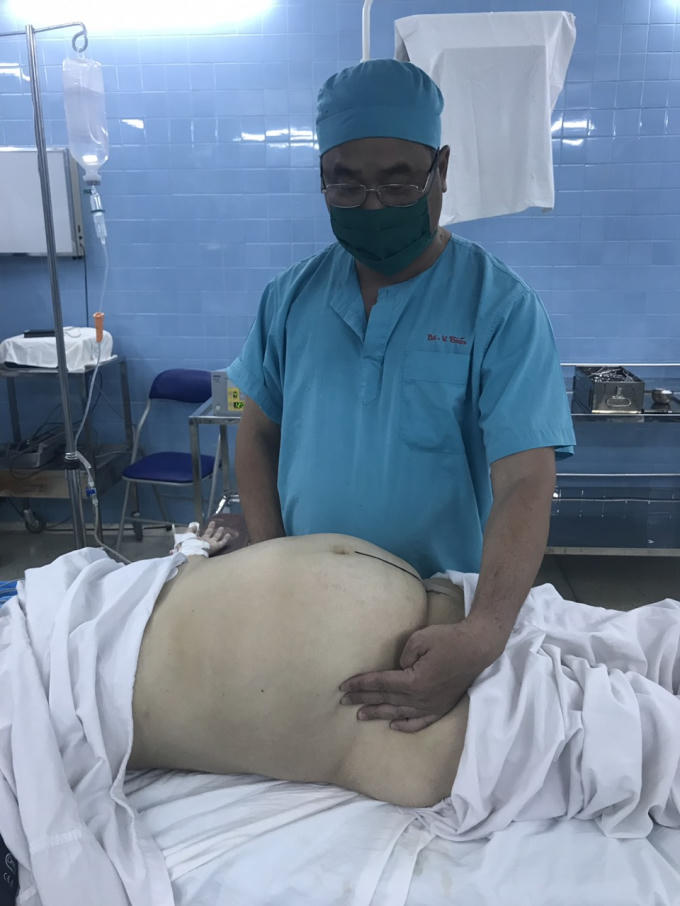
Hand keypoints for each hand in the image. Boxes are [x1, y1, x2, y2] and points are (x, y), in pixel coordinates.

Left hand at [184, 520, 236, 556]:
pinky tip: (228, 535)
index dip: (197, 531)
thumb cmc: (189, 545)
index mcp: (197, 540)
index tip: (197, 527)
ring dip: (219, 532)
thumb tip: (195, 525)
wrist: (193, 553)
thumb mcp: (187, 536)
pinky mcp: (216, 547)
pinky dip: (225, 539)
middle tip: (213, 522)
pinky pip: (222, 543)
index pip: (198, 535)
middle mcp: (205, 542)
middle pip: (209, 534)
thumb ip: (190, 530)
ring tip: (221, 528)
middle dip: (210, 528)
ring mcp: (211, 544)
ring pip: (216, 537)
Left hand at [339, 618, 505, 732]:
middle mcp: (420, 698)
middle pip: (385, 700)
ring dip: (379, 714)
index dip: (360, 685)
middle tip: (343, 702)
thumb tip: (398, 669)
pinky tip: (394, 726)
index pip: (380, 684)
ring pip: (399, 713)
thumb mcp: (420, 639)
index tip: (343, 687)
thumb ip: (403, 655)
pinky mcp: (442, 706)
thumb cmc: (448, 639)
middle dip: (363, 700)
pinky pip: (421, 722)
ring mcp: (432, 705)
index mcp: (413, 681)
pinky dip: (406, 725)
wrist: (477, 647)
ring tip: (361, 716)